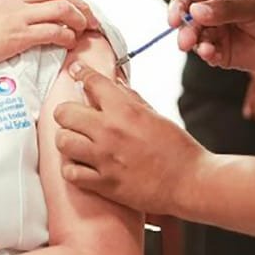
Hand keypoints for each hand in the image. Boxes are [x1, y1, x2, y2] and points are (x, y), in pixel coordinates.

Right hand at [0, 0, 99, 74]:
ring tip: (84, 28)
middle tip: (86, 13)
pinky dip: (67, 36)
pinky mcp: (20, 36)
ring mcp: (17, 15)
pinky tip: (70, 42)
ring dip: (78, 17)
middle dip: (77, 0)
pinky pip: (54, 31)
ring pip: (61, 7)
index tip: (66, 0)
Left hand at [54, 63, 209, 215]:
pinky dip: (72, 168)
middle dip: (67, 112)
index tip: (75, 70)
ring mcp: (104, 158)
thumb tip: (115, 85)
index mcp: (125, 111)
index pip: (92, 82)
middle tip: (75, 117)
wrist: (191, 183)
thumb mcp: (156, 116)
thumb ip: (131, 99)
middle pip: (63, 112)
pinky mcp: (104, 183)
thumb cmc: (179, 150)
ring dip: (67, 140)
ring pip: (62, 141)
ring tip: (77, 143)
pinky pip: (70, 172)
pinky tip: (82, 165)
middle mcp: (110, 131)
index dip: (80, 72)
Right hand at [168, 0, 254, 70]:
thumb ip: (223, 9)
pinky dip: (206, 55)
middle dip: (185, 30)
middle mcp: (209, 9)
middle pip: (185, 19)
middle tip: (186, 42)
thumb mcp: (251, 6)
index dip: (177, 6)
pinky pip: (204, 53)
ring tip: (206, 50)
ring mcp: (213, 31)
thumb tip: (195, 11)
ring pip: (192, 37)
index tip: (174, 20)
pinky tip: (212, 55)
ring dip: (195, 44)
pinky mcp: (218, 50)